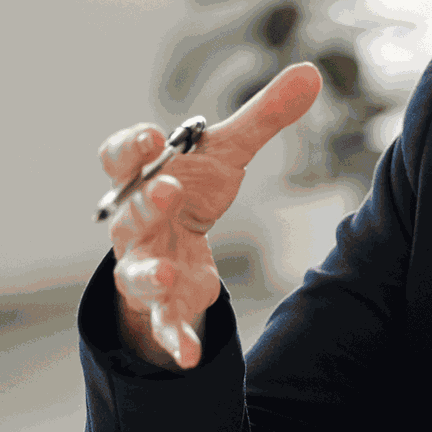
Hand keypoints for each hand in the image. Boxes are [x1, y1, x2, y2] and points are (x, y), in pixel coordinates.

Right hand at [98, 64, 322, 369]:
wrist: (175, 254)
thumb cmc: (191, 195)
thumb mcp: (226, 157)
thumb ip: (261, 119)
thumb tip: (311, 73)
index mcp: (143, 178)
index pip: (121, 160)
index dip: (131, 148)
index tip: (152, 137)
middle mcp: (134, 223)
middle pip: (129, 213)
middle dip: (146, 201)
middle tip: (168, 188)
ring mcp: (144, 267)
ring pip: (136, 271)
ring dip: (149, 273)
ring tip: (170, 273)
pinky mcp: (162, 308)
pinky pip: (163, 326)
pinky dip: (175, 341)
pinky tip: (191, 359)